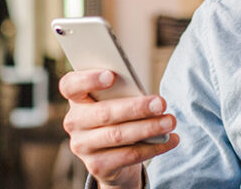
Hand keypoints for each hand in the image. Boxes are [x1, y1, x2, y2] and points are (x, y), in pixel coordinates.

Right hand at [60, 69, 179, 188]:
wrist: (114, 155)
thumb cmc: (119, 114)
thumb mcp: (117, 99)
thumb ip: (123, 92)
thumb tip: (148, 95)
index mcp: (76, 98)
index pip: (70, 85)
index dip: (88, 79)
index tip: (111, 75)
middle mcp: (74, 122)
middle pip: (103, 113)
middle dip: (136, 108)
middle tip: (161, 103)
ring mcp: (82, 146)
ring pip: (117, 135)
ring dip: (148, 128)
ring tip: (170, 121)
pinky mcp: (96, 166)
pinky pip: (128, 156)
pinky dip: (153, 147)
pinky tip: (170, 140)